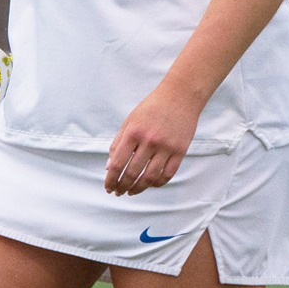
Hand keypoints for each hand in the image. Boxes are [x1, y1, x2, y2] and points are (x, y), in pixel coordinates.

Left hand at [105, 81, 202, 195]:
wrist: (180, 96)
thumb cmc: (152, 107)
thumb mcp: (130, 121)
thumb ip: (118, 143)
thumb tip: (110, 167)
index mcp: (133, 132)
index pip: (118, 163)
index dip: (111, 179)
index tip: (108, 187)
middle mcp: (149, 141)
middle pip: (132, 173)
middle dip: (122, 186)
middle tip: (118, 192)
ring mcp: (166, 147)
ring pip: (150, 178)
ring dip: (138, 189)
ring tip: (131, 192)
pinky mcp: (180, 151)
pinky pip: (167, 175)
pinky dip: (157, 183)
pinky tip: (149, 184)